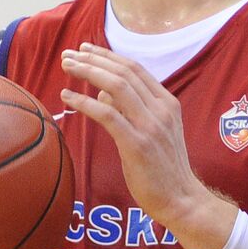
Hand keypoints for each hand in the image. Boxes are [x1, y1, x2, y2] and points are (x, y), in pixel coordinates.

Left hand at [59, 43, 236, 248]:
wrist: (181, 199)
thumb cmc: (163, 168)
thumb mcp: (153, 132)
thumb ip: (131, 109)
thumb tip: (103, 90)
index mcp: (168, 103)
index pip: (135, 69)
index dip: (108, 56)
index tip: (86, 49)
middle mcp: (161, 109)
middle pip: (123, 72)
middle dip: (93, 59)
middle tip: (69, 54)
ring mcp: (151, 125)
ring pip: (116, 86)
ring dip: (88, 72)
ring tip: (66, 67)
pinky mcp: (137, 144)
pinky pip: (107, 115)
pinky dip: (85, 102)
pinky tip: (68, 97)